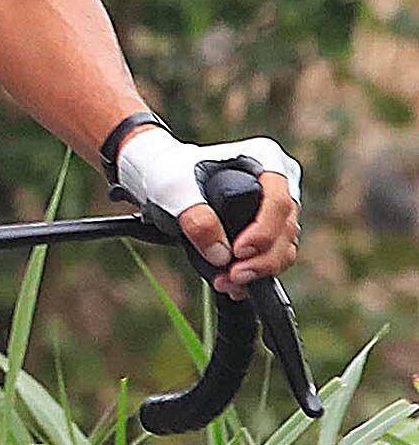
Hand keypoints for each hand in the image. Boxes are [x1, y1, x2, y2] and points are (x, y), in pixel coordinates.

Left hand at [114, 126, 302, 290]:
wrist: (158, 175)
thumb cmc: (169, 170)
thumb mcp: (174, 187)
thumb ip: (196, 218)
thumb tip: (221, 255)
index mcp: (264, 159)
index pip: (279, 202)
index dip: (263, 231)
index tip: (238, 252)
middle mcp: (277, 183)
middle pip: (286, 228)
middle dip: (262, 259)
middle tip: (233, 276)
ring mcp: (273, 207)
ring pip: (283, 245)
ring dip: (259, 269)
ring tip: (227, 282)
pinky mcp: (264, 227)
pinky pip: (269, 254)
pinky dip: (254, 272)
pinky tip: (233, 285)